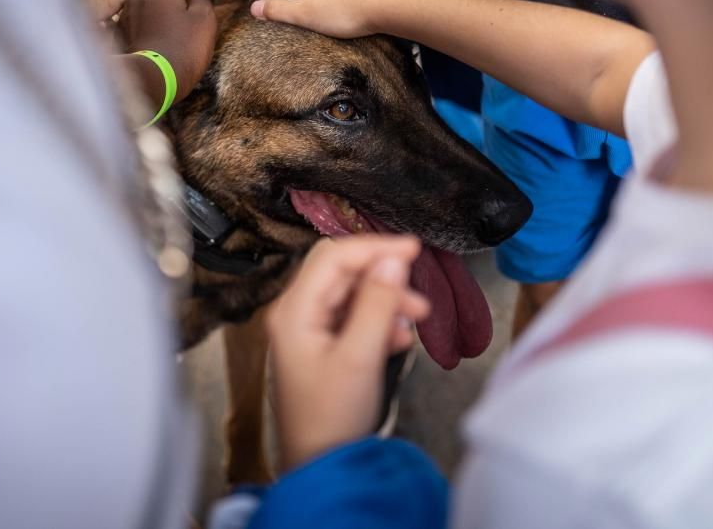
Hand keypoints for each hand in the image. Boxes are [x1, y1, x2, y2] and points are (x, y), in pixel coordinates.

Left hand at [118, 0, 216, 101]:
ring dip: (167, 7)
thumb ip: (203, 0)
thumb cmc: (182, 48)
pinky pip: (143, 19)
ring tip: (181, 17)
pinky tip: (165, 30)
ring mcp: (128, 13)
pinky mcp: (123, 31)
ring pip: (153, 2)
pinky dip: (155, 20)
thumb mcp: (204, 19)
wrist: (152, 78)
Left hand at [268, 237, 429, 470]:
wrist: (320, 466)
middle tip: (418, 290)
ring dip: (385, 301)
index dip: (374, 247)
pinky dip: (378, 321)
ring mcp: (307, 331)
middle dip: (383, 277)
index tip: (413, 248)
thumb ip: (376, 304)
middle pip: (342, 273)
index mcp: (294, 311)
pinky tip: (397, 340)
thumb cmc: (332, 419)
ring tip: (416, 320)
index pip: (333, 257)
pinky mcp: (321, 348)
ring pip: (351, 296)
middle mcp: (295, 314)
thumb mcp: (360, 356)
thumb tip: (392, 260)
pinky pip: (352, 319)